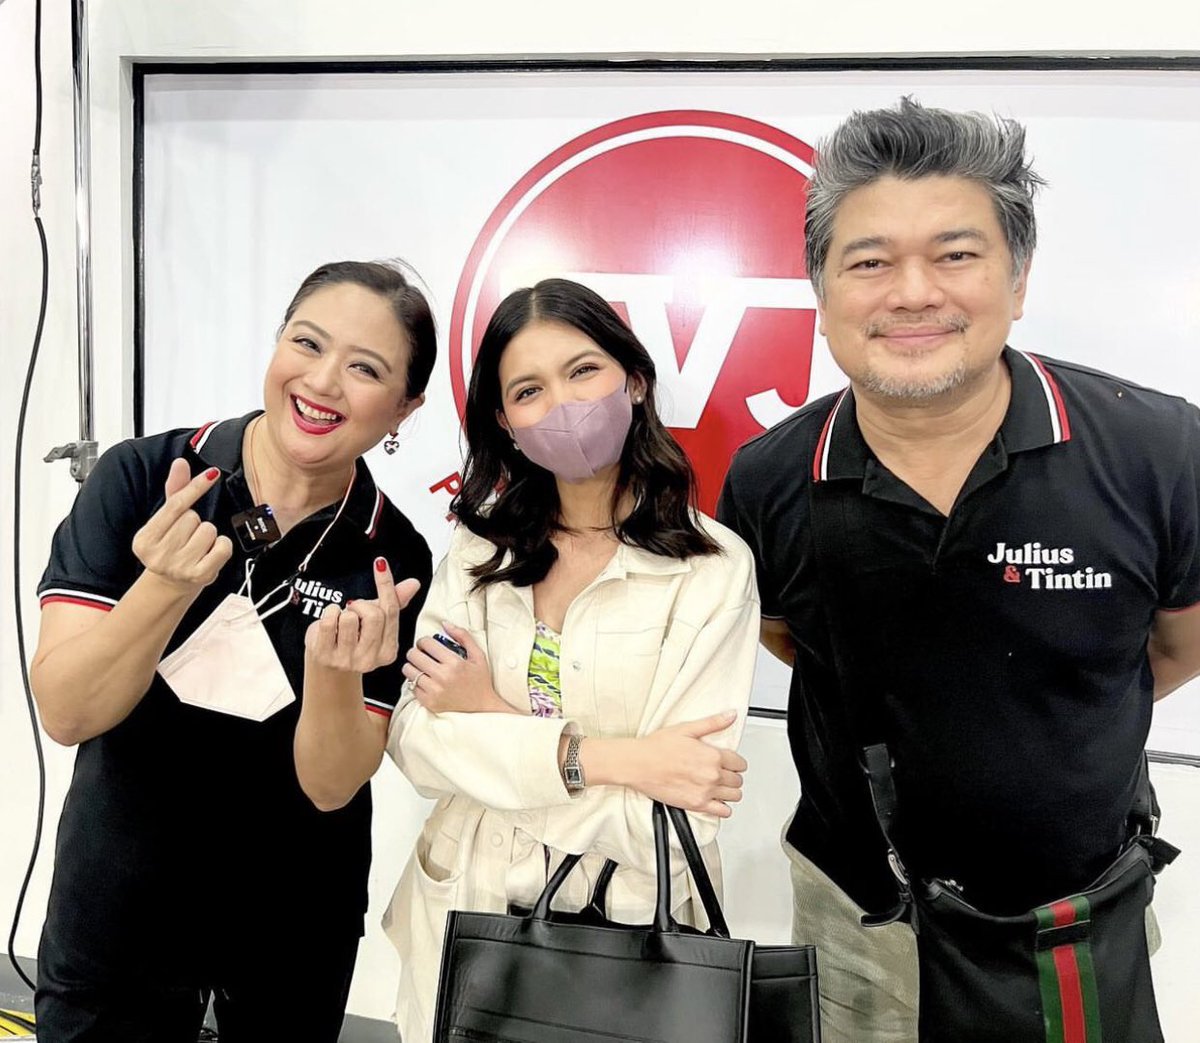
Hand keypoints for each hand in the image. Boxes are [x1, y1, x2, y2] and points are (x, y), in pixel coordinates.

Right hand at [131, 459, 232, 593]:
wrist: (172, 582)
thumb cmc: (170, 548)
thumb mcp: (166, 521)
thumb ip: (175, 491)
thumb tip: (180, 464)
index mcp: (145, 539)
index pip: (175, 505)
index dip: (195, 487)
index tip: (212, 474)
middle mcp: (158, 555)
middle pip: (194, 518)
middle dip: (195, 523)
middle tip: (186, 537)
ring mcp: (179, 567)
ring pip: (209, 531)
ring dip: (208, 535)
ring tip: (196, 547)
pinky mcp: (200, 575)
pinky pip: (223, 547)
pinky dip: (222, 547)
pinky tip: (209, 554)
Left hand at [304, 557, 420, 674]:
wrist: (327, 668)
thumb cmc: (353, 641)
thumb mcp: (376, 623)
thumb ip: (395, 602)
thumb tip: (414, 583)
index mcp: (388, 651)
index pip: (391, 611)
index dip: (386, 584)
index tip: (380, 564)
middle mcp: (370, 659)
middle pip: (373, 614)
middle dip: (361, 605)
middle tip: (354, 611)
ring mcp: (347, 660)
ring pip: (349, 617)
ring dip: (342, 611)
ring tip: (341, 622)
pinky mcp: (325, 656)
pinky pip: (328, 622)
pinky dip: (328, 614)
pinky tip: (329, 625)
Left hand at [402, 621, 510, 713]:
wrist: (482, 707)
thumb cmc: (480, 681)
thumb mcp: (478, 655)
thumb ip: (463, 636)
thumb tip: (445, 624)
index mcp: (454, 663)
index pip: (426, 643)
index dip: (424, 641)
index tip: (427, 645)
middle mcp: (442, 677)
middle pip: (413, 655)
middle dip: (416, 652)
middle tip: (422, 655)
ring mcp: (434, 691)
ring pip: (408, 671)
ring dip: (413, 666)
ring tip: (421, 667)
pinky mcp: (429, 702)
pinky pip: (411, 687)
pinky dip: (415, 682)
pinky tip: (425, 681)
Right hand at [627, 711, 746, 817]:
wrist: (637, 764)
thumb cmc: (657, 747)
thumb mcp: (686, 729)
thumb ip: (713, 723)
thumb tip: (730, 716)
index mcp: (712, 756)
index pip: (739, 763)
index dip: (736, 762)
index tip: (731, 762)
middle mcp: (711, 775)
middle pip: (738, 780)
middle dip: (732, 776)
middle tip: (722, 772)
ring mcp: (705, 792)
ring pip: (734, 796)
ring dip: (730, 791)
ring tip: (720, 785)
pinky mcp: (696, 805)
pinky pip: (722, 812)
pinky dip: (723, 807)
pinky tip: (715, 800)